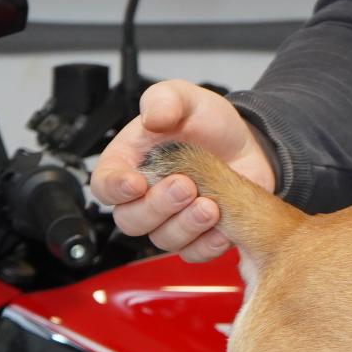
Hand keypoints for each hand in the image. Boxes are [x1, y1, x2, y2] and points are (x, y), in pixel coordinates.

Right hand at [90, 81, 276, 262]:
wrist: (247, 143)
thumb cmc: (207, 122)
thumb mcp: (185, 98)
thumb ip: (164, 100)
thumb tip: (151, 116)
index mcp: (128, 164)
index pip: (104, 186)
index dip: (114, 189)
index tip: (136, 182)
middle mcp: (145, 197)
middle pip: (131, 220)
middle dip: (157, 207)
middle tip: (186, 186)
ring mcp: (171, 219)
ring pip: (163, 239)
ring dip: (186, 226)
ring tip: (210, 205)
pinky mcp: (198, 235)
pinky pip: (194, 253)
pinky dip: (208, 245)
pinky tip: (223, 228)